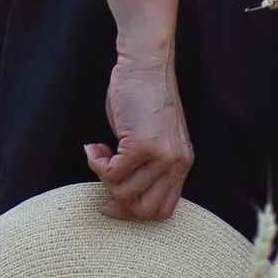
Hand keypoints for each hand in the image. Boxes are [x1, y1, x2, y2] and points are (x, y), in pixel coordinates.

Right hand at [86, 47, 192, 218]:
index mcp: (181, 165)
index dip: (132, 213)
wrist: (146, 65)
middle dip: (116, 200)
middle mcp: (176, 164)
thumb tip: (117, 195)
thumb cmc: (143, 97)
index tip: (110, 201)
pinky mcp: (143, 144)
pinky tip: (95, 146)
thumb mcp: (154, 140)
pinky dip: (96, 162)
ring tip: (100, 151)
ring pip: (123, 192)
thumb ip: (146, 167)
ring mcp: (161, 156)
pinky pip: (111, 172)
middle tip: (103, 176)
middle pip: (144, 211)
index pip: (162, 211)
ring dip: (103, 175)